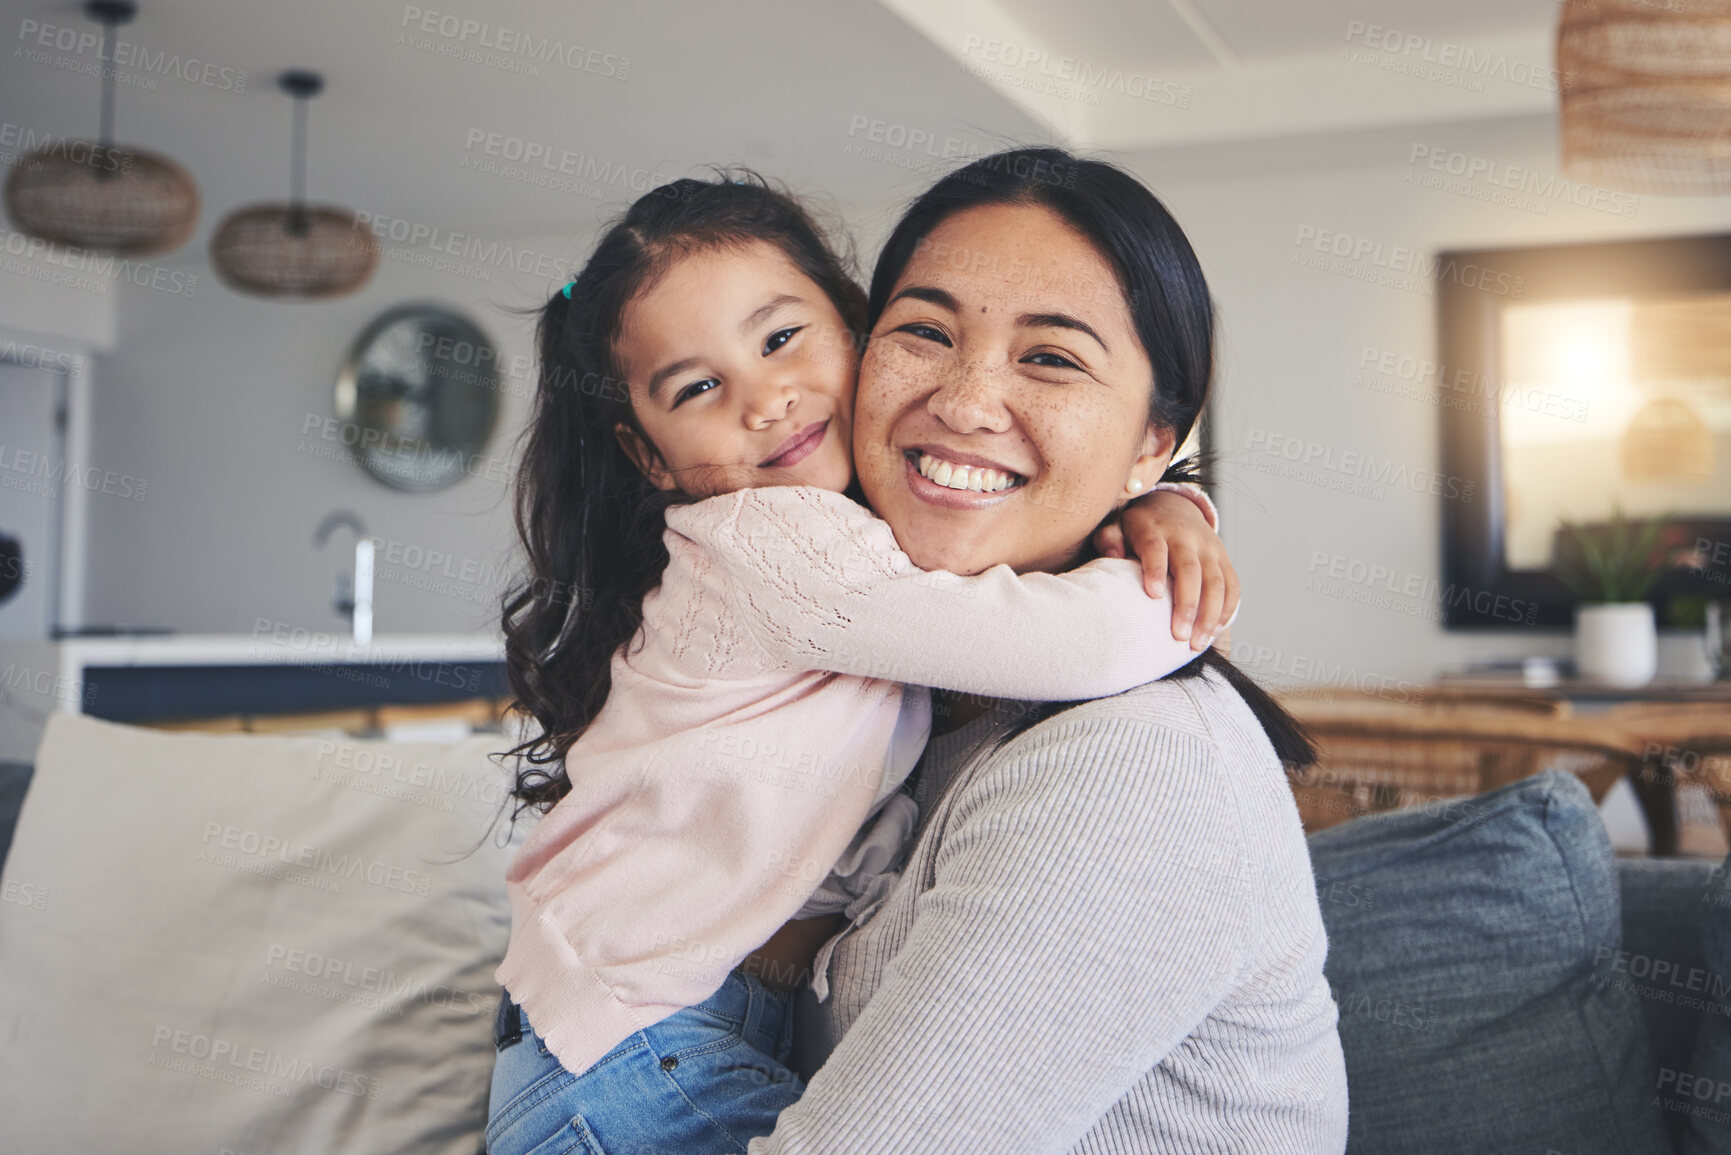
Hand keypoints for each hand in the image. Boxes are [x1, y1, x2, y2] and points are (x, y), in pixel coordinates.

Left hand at [1093, 490, 1239, 650]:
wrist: (1175, 506)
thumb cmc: (1140, 528)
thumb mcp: (1118, 526)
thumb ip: (1109, 539)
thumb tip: (1112, 556)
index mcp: (1154, 529)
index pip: (1155, 547)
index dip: (1155, 569)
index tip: (1153, 595)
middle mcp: (1185, 537)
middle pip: (1190, 570)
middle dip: (1187, 605)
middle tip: (1179, 636)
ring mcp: (1209, 548)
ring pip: (1215, 581)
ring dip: (1210, 614)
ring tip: (1197, 643)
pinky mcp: (1224, 558)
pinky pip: (1232, 585)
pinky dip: (1227, 609)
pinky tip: (1215, 631)